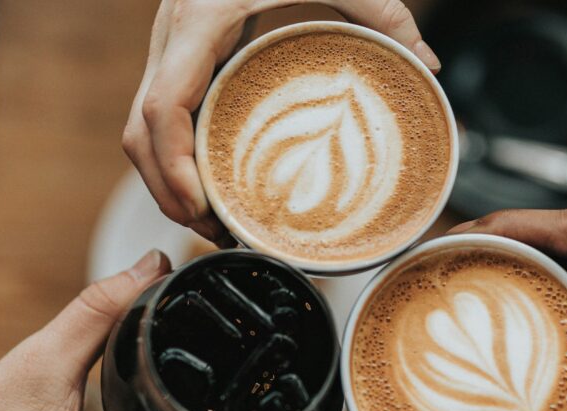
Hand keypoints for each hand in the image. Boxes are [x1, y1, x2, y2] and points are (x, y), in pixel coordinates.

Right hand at [123, 0, 440, 243]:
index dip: (172, 167)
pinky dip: (172, 158)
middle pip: (139, 134)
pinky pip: (156, 118)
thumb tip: (428, 64)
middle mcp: (171, 38)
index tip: (201, 207)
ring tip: (211, 222)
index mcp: (199, 20)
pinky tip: (207, 183)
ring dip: (165, 181)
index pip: (161, 107)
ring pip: (138, 131)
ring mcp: (168, 49)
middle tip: (214, 232)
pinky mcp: (178, 57)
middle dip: (167, 191)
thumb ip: (382, 11)